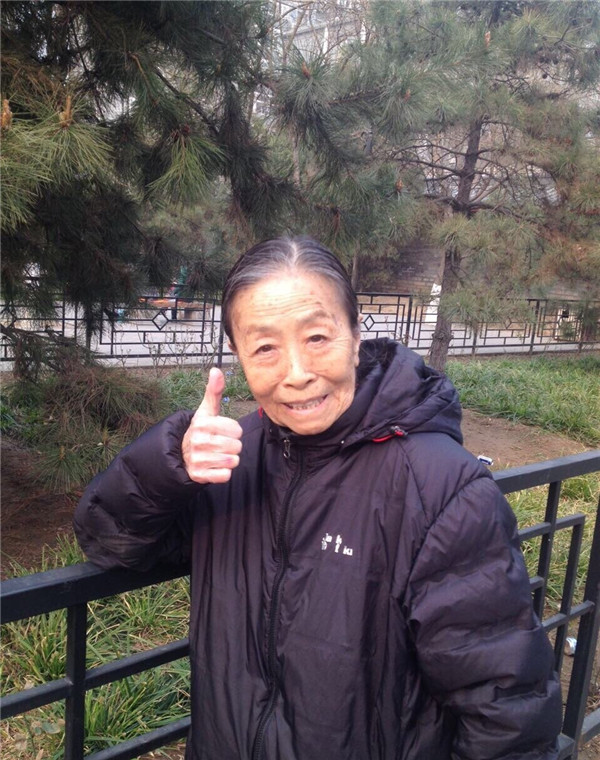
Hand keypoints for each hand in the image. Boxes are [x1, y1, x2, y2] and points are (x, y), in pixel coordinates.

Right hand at [182, 367, 242, 483]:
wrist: (181, 453)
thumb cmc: (201, 429)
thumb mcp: (207, 410)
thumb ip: (214, 391)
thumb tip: (216, 370)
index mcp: (202, 423)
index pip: (237, 430)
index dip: (234, 431)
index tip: (222, 431)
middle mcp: (198, 441)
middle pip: (237, 446)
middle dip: (232, 446)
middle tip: (220, 444)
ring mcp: (197, 459)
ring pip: (232, 461)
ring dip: (229, 459)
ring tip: (218, 454)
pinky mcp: (199, 475)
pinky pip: (225, 476)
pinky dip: (223, 473)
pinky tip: (214, 466)